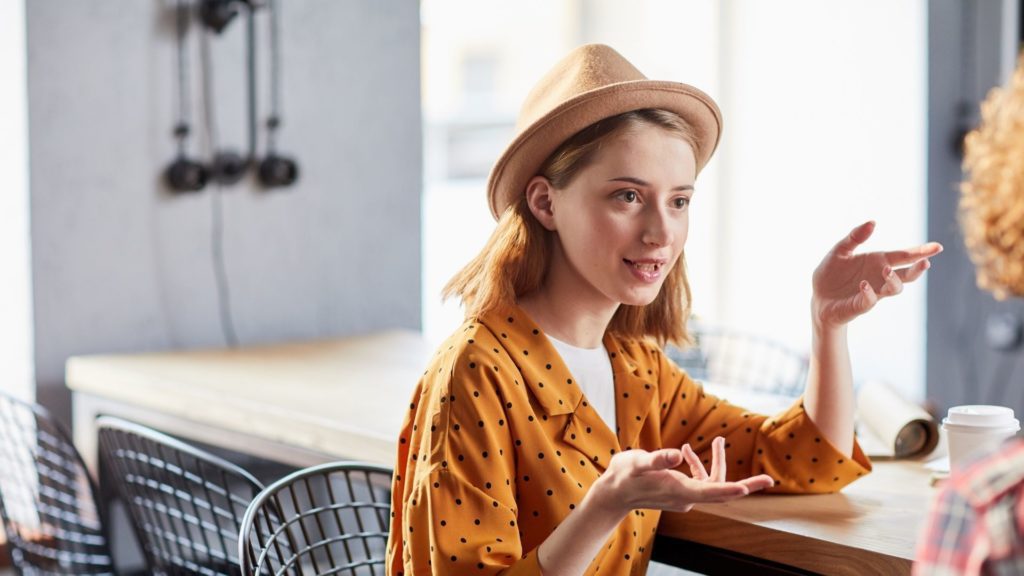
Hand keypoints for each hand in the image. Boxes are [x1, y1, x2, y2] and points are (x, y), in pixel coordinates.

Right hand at [589, 437, 774, 516]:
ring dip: (716, 463)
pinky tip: (685, 451)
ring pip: (710, 483)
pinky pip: (697, 479)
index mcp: (678, 490)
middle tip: (769, 481)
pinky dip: (696, 465)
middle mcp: (685, 496)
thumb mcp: (636, 463)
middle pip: (720, 491)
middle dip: (744, 484)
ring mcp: (683, 495)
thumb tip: (677, 455)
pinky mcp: (679, 491)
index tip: (749, 488)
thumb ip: (656, 459)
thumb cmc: (624, 476)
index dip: (731, 490)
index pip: (711, 491)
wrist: (613, 493)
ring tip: (718, 441)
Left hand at [812, 221, 941, 328]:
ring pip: (893, 289)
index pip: (904, 256)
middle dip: (917, 268)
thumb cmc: (832, 273)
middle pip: (906, 274)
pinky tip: (864, 284)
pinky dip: (869, 293)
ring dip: (892, 280)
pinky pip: (869, 300)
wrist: (817, 297)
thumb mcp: (840, 250)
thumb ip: (855, 237)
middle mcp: (880, 278)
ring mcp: (873, 292)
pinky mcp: (860, 305)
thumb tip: (873, 222)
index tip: (938, 247)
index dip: (921, 251)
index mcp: (879, 261)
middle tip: (926, 261)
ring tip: (885, 269)